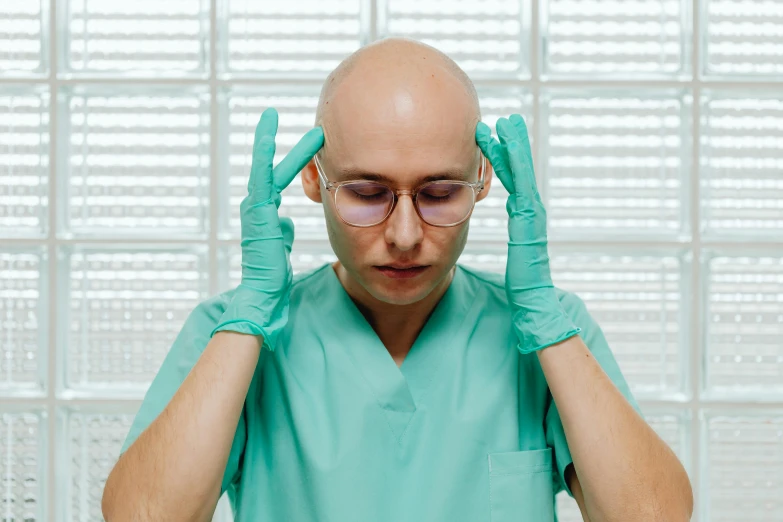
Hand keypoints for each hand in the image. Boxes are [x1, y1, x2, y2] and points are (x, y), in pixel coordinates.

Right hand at [211, 108, 323, 350]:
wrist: (263, 296)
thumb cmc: (272, 278)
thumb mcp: (281, 248)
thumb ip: (281, 232)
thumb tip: (285, 222)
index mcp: (265, 215)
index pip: (279, 180)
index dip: (293, 161)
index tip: (310, 146)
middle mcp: (257, 207)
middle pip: (273, 168)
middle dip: (290, 147)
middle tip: (307, 127)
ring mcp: (254, 207)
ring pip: (261, 166)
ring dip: (267, 140)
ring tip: (272, 115)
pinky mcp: (256, 210)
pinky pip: (260, 175)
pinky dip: (262, 152)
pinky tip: (267, 132)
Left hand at [476, 115, 579, 353]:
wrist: (538, 316)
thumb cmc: (524, 301)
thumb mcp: (512, 273)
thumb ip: (511, 259)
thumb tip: (496, 258)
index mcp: (524, 228)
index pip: (514, 188)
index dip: (504, 164)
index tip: (489, 142)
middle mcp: (530, 220)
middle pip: (520, 176)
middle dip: (512, 147)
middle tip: (503, 120)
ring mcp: (532, 222)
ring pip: (523, 178)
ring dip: (515, 149)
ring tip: (506, 123)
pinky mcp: (529, 227)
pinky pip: (522, 191)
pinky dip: (517, 169)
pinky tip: (507, 150)